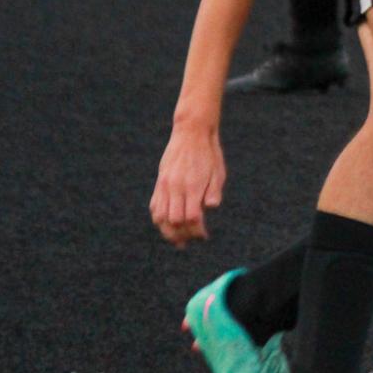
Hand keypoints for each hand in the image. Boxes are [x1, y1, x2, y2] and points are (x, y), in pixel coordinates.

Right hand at [150, 123, 224, 246]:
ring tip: (178, 240)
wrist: (191, 132)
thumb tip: (210, 208)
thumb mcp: (218, 171)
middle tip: (192, 240)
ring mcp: (165, 185)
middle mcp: (176, 187)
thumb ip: (214, 191)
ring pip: (161, 217)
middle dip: (183, 236)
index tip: (204, 236)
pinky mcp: (160, 182)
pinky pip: (154, 206)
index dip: (197, 232)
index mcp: (193, 185)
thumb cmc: (209, 153)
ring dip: (169, 232)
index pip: (192, 218)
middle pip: (175, 222)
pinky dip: (159, 220)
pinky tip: (167, 225)